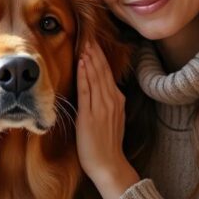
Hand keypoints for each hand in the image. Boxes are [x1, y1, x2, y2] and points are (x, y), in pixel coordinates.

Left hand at [76, 41, 139, 198]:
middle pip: (103, 70)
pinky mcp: (91, 115)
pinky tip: (81, 62)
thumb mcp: (113, 119)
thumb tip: (102, 90)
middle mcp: (112, 100)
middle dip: (95, 52)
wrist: (109, 164)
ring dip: (90, 58)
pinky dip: (84, 75)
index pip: (108, 73)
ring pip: (96, 77)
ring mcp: (102, 107)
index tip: (93, 42)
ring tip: (85, 43)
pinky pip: (87, 90)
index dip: (100, 57)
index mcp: (117, 100)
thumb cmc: (107, 145)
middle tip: (89, 35)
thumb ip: (108, 103)